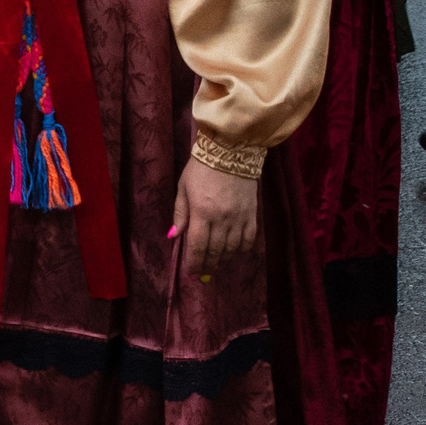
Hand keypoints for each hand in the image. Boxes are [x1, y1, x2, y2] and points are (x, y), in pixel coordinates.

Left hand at [168, 154, 260, 283]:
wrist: (231, 151)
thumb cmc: (201, 168)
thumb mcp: (183, 187)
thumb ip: (180, 214)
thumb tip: (173, 237)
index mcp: (201, 212)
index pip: (197, 247)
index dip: (194, 263)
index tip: (191, 273)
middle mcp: (221, 219)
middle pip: (215, 251)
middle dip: (207, 266)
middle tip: (202, 274)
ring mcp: (239, 217)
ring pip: (232, 249)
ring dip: (223, 260)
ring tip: (216, 264)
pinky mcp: (252, 214)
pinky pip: (248, 239)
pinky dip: (241, 249)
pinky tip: (234, 252)